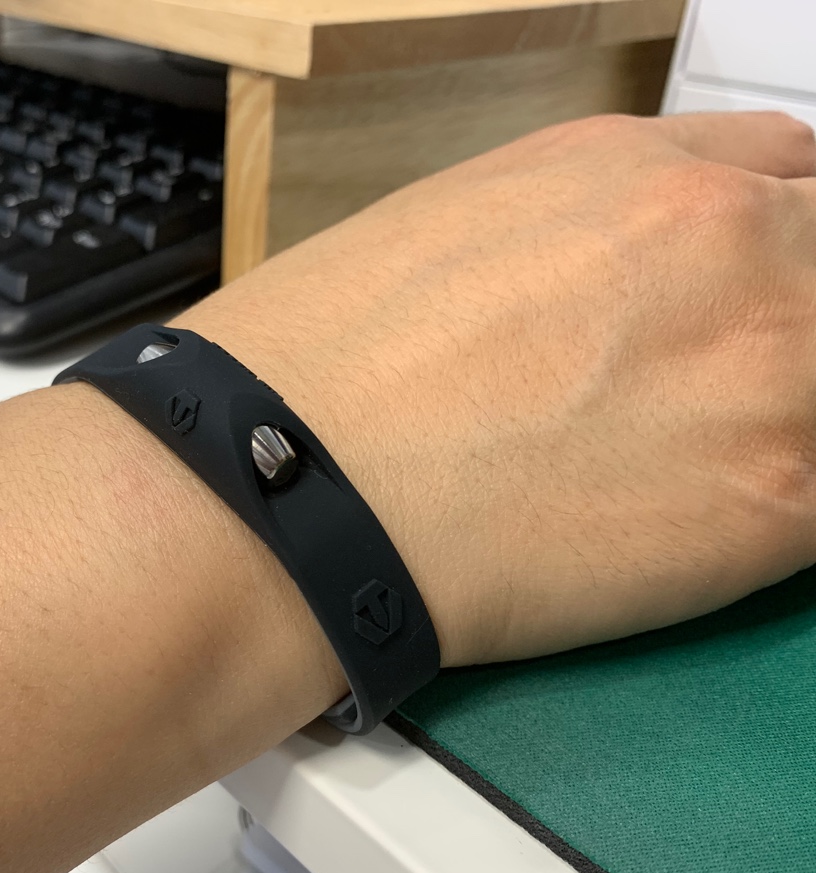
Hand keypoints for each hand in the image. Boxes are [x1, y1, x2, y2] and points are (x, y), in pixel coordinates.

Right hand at [182, 111, 815, 666]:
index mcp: (641, 171)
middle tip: (711, 392)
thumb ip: (585, 229)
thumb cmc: (326, 370)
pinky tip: (688, 524)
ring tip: (682, 466)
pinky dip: (787, 501)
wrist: (285, 485)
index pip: (799, 178)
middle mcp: (729, 239)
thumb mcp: (454, 233)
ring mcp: (773, 362)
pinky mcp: (781, 497)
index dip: (783, 243)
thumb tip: (634, 272)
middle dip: (791, 319)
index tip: (759, 298)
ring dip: (787, 413)